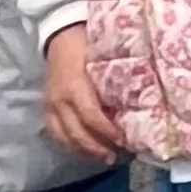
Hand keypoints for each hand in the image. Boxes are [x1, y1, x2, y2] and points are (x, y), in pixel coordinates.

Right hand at [38, 28, 115, 159]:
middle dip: (96, 147)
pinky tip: (84, 149)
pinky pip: (55, 132)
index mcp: (76, 87)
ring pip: (64, 137)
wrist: (62, 34)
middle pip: (77, 132)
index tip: (124, 139)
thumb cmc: (90, 44)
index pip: (92, 116)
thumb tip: (144, 98)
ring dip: (83, 150)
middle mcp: (60, 100)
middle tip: (115, 156)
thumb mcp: (105, 59)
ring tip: (103, 157)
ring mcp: (50, 105)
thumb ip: (118, 79)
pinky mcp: (46, 107)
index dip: (107, 131)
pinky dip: (69, 143)